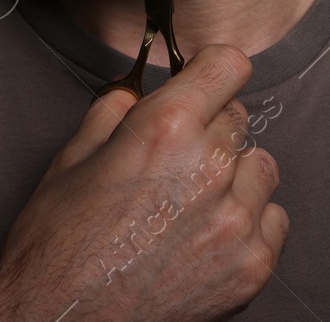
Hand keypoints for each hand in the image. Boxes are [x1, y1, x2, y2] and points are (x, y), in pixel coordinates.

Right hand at [0, 44, 288, 320]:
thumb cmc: (56, 245)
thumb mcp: (72, 156)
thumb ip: (117, 108)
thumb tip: (141, 88)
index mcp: (165, 129)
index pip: (228, 64)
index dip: (210, 71)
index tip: (201, 81)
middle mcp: (209, 168)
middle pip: (240, 116)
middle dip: (211, 126)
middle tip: (176, 157)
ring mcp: (236, 221)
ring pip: (261, 166)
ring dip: (234, 174)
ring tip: (191, 201)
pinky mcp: (252, 266)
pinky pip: (273, 218)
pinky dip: (248, 221)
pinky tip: (207, 234)